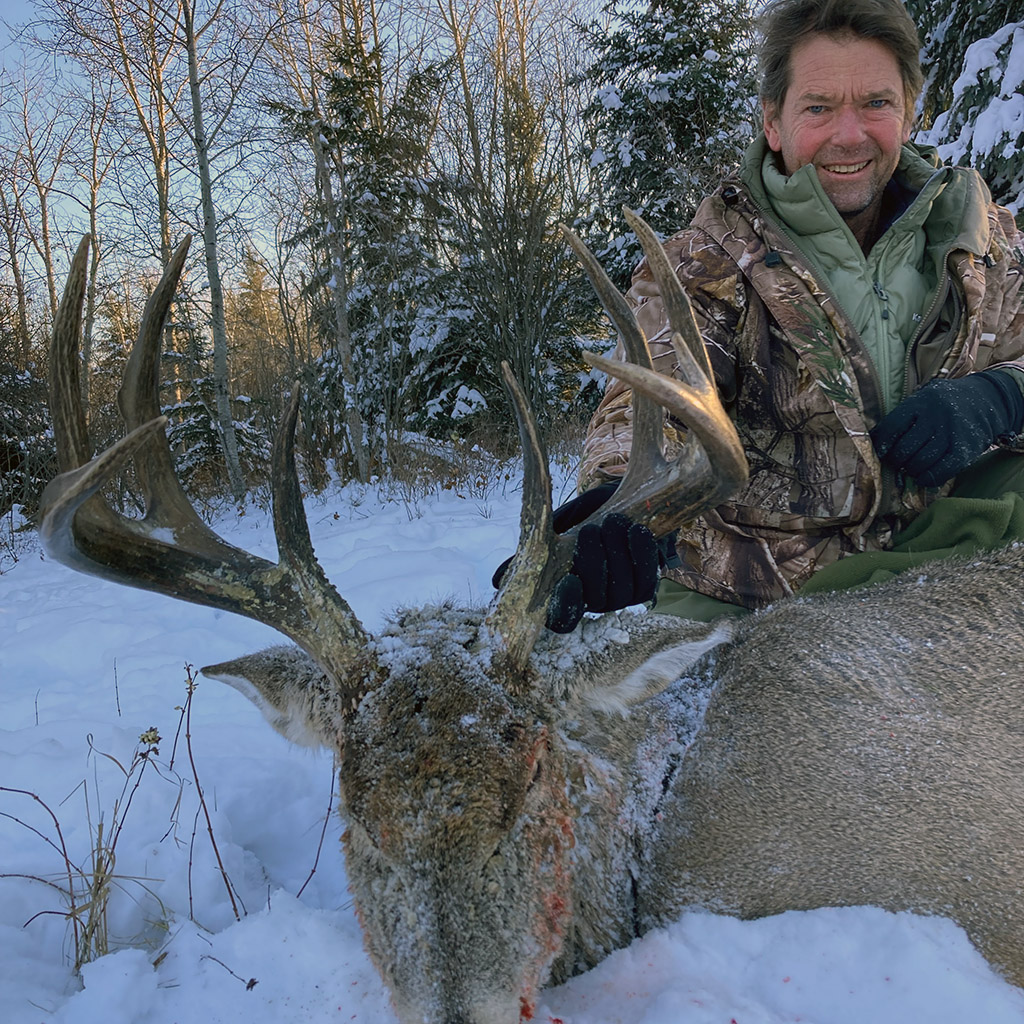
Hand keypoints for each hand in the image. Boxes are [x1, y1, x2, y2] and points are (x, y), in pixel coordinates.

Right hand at [492, 479, 664, 632]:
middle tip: (591, 530)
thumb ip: (531, 553)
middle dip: (594, 563)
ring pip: (622, 590)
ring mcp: (619, 599)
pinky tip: (635, 531)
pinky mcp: (644, 588)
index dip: (565, 607)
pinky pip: (646, 580)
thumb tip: (497, 580)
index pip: (562, 621)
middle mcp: (591, 603)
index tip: (568, 579)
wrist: (619, 506)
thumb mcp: (553, 532)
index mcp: (564, 596)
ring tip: (612, 522)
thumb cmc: (581, 521)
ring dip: (618, 553)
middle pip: (596, 599)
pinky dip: (642, 554)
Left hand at [871, 370, 1023, 486]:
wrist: (986, 399)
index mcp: (920, 402)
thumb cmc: (943, 404)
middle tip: (896, 461)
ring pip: (920, 462)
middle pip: (904, 449)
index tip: (879, 453)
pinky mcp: (966, 449)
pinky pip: (941, 471)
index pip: (891, 428)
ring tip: (910, 467)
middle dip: (896, 460)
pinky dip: (928, 478)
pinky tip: (923, 476)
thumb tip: (873, 441)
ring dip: (910, 470)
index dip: (880, 445)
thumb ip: (902, 417)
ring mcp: (952, 433)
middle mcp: (936, 417)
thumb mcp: (922, 400)